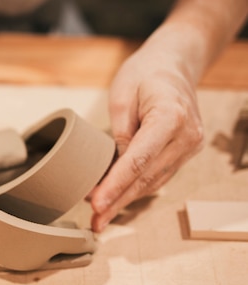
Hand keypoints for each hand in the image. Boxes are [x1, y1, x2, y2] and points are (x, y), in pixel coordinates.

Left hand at [89, 44, 204, 231]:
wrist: (175, 63)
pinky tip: (117, 199)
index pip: (138, 160)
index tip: (96, 204)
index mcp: (170, 117)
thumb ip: (120, 132)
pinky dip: (136, 189)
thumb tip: (114, 168)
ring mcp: (189, 146)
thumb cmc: (145, 73)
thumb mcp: (121, 96)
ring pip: (154, 182)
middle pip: (146, 177)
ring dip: (125, 200)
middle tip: (95, 221)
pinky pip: (158, 176)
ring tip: (100, 216)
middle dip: (118, 201)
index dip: (115, 186)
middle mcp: (186, 136)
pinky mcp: (184, 152)